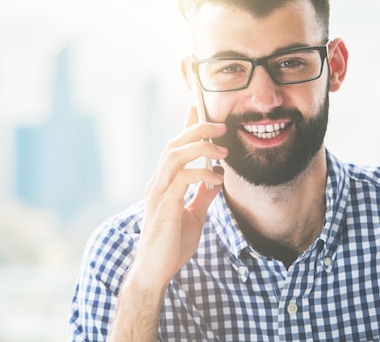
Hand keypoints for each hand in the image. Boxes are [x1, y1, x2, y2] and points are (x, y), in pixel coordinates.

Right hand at [131, 106, 226, 292]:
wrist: (156, 271)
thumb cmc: (172, 245)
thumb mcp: (194, 215)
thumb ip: (202, 196)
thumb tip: (215, 178)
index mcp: (164, 183)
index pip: (175, 147)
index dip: (186, 126)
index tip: (198, 107)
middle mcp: (158, 183)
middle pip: (174, 144)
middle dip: (197, 129)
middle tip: (221, 124)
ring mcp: (158, 193)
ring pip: (175, 156)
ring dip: (201, 147)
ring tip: (223, 149)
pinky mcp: (163, 206)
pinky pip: (181, 180)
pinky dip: (200, 173)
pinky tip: (217, 178)